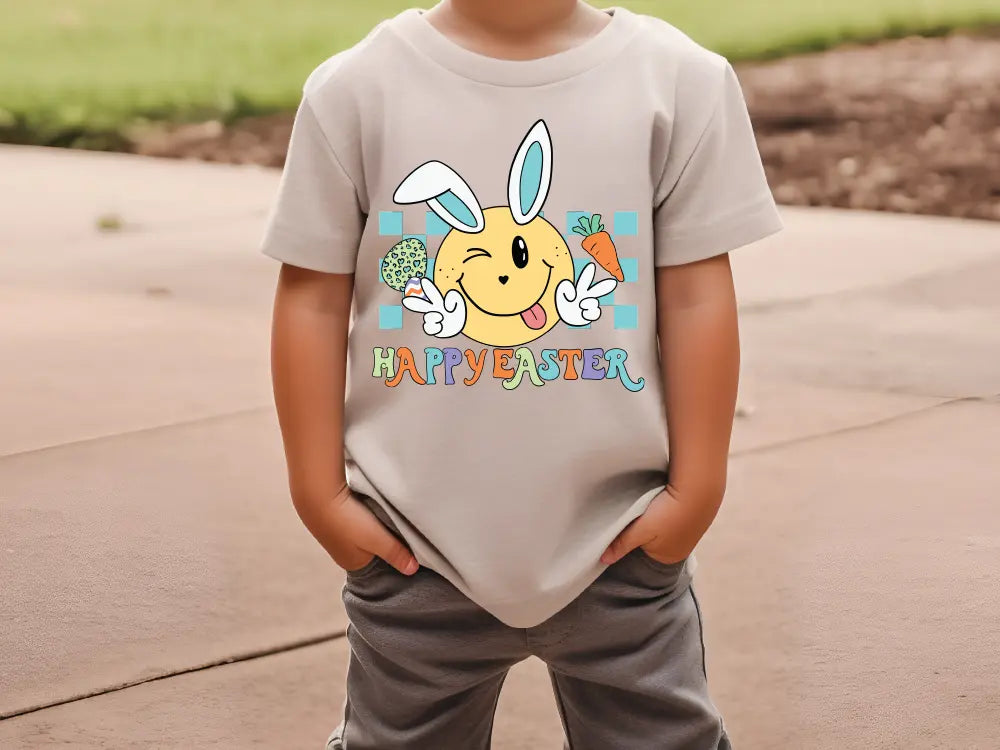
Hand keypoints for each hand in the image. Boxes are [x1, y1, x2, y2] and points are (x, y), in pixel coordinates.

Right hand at [307, 486, 418, 574]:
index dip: (395, 556)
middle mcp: (345, 552)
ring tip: (389, 516)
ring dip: (377, 526)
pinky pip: (359, 520)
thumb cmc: (347, 521)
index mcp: (354, 563)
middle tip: (404, 529)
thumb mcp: (377, 539)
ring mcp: (339, 535)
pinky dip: (368, 515)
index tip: (410, 546)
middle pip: (374, 549)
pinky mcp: (337, 517)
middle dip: (387, 540)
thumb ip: (396, 554)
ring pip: (367, 533)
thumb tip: (413, 570)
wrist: (316, 493)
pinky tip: (373, 507)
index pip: (381, 566)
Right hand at [401, 278, 465, 337]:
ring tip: (441, 317)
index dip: (427, 287)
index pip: (432, 293)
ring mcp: (433, 319)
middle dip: (413, 302)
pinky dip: (434, 327)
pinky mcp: (434, 328)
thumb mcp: (460, 303)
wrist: (460, 326)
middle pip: (420, 305)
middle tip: (405, 301)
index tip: (422, 281)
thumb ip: (454, 298)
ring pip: (427, 317)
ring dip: (433, 317)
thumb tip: (446, 305)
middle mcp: (434, 309)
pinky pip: (429, 328)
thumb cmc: (459, 313)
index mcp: (440, 301)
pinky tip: (441, 326)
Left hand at [555, 262, 617, 325]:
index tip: (592, 265)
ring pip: (594, 302)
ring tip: (580, 304)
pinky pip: (595, 313)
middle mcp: (586, 296)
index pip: (585, 279)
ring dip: (588, 303)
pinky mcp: (588, 315)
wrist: (562, 316)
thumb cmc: (562, 302)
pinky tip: (583, 312)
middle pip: (599, 289)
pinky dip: (589, 313)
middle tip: (614, 282)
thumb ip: (565, 288)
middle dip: (606, 285)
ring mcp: (588, 306)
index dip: (588, 272)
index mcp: (580, 289)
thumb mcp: (560, 293)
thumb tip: (574, 295)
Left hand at [600, 486, 715, 565]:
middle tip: (636, 517)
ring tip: (649, 509)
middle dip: (644, 531)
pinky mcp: (694, 517)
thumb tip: (603, 560)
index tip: (625, 528)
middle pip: (653, 543)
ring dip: (656, 520)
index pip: (642, 553)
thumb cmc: (668, 513)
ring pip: (664, 529)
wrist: (698, 488)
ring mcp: (690, 534)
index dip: (632, 541)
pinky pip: (674, 518)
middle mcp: (681, 550)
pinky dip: (667, 512)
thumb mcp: (641, 530)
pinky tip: (662, 503)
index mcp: (667, 557)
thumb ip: (622, 544)